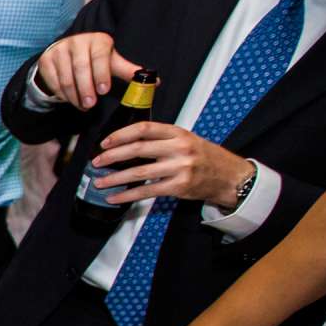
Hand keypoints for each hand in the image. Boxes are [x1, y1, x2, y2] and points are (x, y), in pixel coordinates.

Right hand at [33, 33, 141, 109]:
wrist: (66, 53)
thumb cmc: (93, 60)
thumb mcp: (112, 63)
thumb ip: (128, 71)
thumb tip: (154, 81)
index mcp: (97, 39)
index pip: (99, 55)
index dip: (101, 73)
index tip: (104, 90)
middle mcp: (76, 41)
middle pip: (80, 68)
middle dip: (86, 88)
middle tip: (91, 104)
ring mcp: (59, 50)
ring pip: (66, 77)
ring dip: (74, 95)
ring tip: (82, 105)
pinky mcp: (46, 60)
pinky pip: (54, 81)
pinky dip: (62, 94)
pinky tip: (71, 99)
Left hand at [88, 122, 253, 207]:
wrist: (229, 176)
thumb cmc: (203, 156)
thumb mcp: (186, 139)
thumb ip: (161, 139)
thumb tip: (127, 143)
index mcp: (178, 132)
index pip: (144, 128)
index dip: (121, 134)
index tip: (104, 142)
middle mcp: (179, 148)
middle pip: (138, 149)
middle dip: (112, 156)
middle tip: (96, 162)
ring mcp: (180, 168)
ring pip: (139, 172)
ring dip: (115, 178)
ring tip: (99, 181)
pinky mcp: (179, 186)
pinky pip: (147, 191)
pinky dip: (127, 194)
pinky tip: (114, 197)